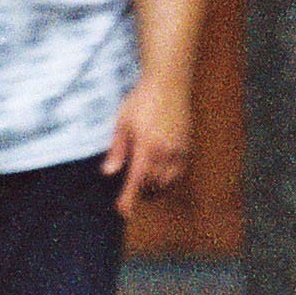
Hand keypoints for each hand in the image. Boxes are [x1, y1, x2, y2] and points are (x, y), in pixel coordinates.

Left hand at [102, 79, 192, 209]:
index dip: (129, 200)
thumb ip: (117, 150)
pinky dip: (167, 177)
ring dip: (154, 187)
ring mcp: (179, 149)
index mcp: (146, 146)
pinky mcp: (186, 146)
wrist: (169, 82)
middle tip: (129, 195)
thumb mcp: (122, 122)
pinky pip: (178, 171)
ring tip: (143, 185)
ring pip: (167, 181)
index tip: (123, 212)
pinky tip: (158, 173)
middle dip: (141, 193)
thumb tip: (109, 173)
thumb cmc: (142, 100)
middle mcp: (165, 151)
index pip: (136, 181)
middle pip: (153, 185)